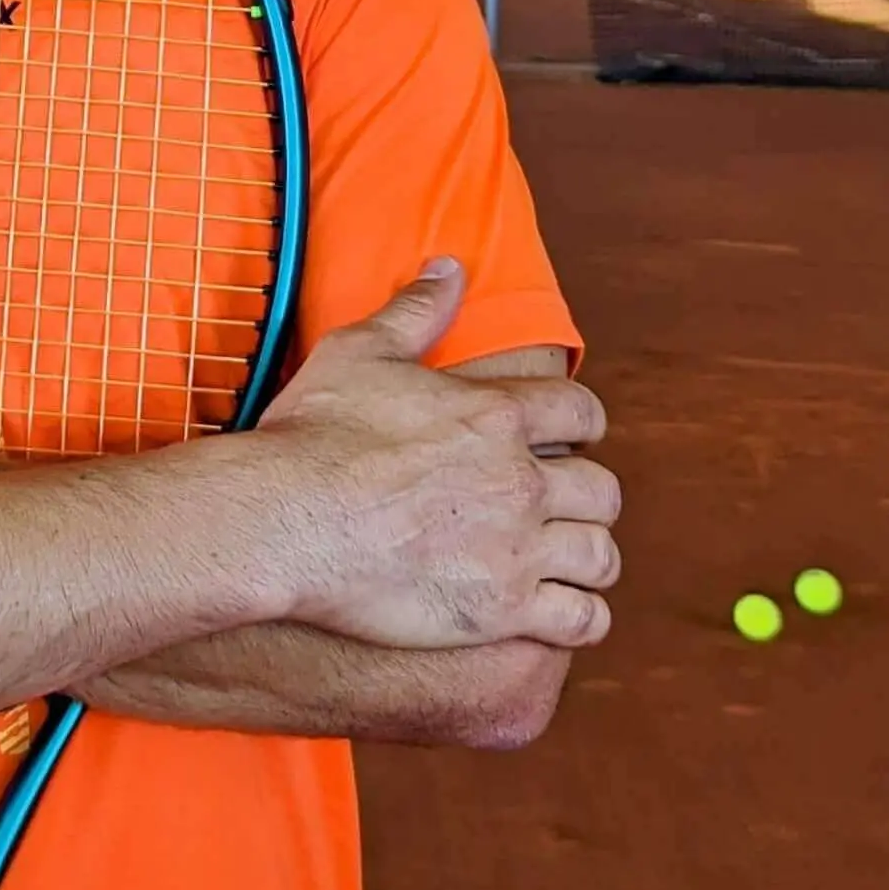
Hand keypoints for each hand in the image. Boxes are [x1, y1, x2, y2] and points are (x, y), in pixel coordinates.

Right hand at [249, 260, 620, 650]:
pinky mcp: (501, 610)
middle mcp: (520, 481)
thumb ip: (416, 310)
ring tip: (565, 559)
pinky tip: (559, 612)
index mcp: (497, 416)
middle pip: (603, 490)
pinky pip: (580, 622)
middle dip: (588, 495)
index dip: (582, 422)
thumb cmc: (316, 433)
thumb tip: (450, 267)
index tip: (569, 434)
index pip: (581, 411)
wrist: (285, 519)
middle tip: (560, 502)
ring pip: (600, 557)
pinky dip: (580, 618)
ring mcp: (516, 550)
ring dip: (588, 555)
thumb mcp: (360, 351)